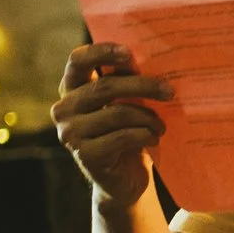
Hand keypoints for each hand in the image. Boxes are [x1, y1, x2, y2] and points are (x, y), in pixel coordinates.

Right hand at [53, 42, 173, 206]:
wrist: (125, 181)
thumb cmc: (128, 134)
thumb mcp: (125, 104)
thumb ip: (127, 82)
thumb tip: (156, 59)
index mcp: (71, 89)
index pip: (78, 61)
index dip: (102, 52)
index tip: (129, 53)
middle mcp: (64, 109)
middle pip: (106, 87)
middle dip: (143, 86)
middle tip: (169, 91)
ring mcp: (71, 134)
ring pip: (118, 113)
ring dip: (148, 117)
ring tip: (162, 125)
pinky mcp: (86, 155)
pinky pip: (123, 136)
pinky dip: (145, 135)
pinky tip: (154, 138)